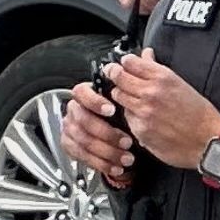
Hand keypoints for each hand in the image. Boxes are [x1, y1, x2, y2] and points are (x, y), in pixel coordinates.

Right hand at [60, 74, 137, 190]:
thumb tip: (148, 54)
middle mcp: (75, 112)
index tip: (111, 110)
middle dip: (105, 132)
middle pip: (81, 120)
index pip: (81, 92)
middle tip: (126, 140)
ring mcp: (71, 130)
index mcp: (87, 96)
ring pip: (83, 141)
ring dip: (107, 150)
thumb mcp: (134, 96)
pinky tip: (116, 166)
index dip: (94, 101)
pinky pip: (82, 157)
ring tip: (126, 156)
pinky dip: (101, 163)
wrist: (121, 140)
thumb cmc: (128, 116)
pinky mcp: (72, 147)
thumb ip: (137, 75)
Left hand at [105, 49, 219, 170]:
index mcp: (163, 78)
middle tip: (118, 78)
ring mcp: (143, 112)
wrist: (209, 141)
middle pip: (118, 77)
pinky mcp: (139, 130)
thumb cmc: (200, 114)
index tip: (124, 65)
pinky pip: (126, 117)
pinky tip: (143, 117)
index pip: (129, 62)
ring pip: (117, 97)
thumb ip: (157, 68)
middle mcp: (150, 93)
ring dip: (122, 96)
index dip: (125, 63)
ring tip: (133, 99)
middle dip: (116, 76)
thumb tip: (146, 55)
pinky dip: (130, 115)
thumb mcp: (180, 84)